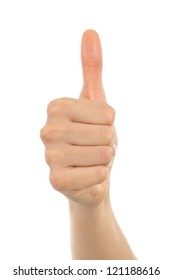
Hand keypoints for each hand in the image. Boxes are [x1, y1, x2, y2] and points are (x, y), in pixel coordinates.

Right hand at [40, 30, 117, 206]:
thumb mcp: (95, 101)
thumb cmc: (93, 136)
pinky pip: (98, 175)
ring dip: (103, 161)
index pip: (108, 114)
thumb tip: (90, 33)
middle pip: (106, 134)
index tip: (94, 129)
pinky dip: (99, 178)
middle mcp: (47, 130)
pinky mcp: (55, 181)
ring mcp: (49, 157)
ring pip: (103, 154)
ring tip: (90, 161)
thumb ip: (92, 68)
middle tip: (93, 148)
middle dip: (107, 144)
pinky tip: (86, 177)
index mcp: (56, 108)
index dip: (109, 124)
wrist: (89, 174)